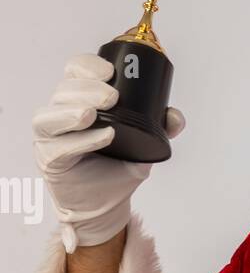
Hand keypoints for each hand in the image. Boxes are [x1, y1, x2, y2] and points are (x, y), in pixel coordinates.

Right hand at [33, 53, 184, 252]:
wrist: (107, 206)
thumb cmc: (117, 171)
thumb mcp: (143, 146)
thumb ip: (160, 128)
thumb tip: (175, 117)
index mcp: (78, 101)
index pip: (74, 72)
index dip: (88, 66)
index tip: (110, 70)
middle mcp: (60, 116)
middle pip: (64, 91)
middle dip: (87, 89)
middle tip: (112, 96)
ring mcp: (51, 138)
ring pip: (51, 115)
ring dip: (73, 110)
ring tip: (93, 114)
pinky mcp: (49, 160)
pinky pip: (58, 146)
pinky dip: (81, 140)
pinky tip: (103, 137)